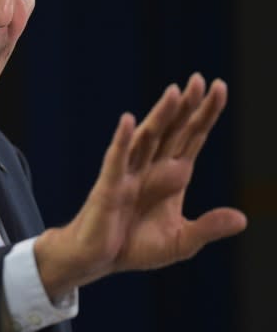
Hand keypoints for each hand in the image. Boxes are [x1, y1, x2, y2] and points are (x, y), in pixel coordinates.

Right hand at [34, 73, 246, 299]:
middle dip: (187, 106)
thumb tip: (243, 219)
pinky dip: (122, 141)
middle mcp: (151, 168)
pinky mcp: (109, 187)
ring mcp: (129, 175)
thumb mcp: (180, 241)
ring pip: (148, 139)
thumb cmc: (134, 245)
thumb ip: (208, 227)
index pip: (192, 138)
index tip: (219, 88)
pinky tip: (128, 121)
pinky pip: (116, 160)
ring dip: (160, 116)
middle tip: (200, 79)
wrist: (97, 260)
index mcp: (171, 177)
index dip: (205, 114)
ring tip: (174, 92)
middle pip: (172, 131)